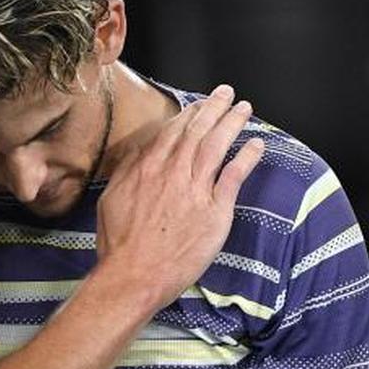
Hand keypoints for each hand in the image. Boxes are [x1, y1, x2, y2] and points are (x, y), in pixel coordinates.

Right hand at [94, 84, 263, 310]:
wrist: (134, 275)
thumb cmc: (119, 244)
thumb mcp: (111, 199)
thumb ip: (127, 171)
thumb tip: (137, 151)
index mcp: (147, 168)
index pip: (173, 131)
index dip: (190, 114)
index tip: (200, 104)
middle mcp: (172, 172)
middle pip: (198, 131)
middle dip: (214, 108)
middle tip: (227, 94)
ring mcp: (195, 190)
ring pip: (217, 146)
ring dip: (232, 123)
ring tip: (245, 109)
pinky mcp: (214, 211)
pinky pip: (234, 176)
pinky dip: (247, 157)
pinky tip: (257, 144)